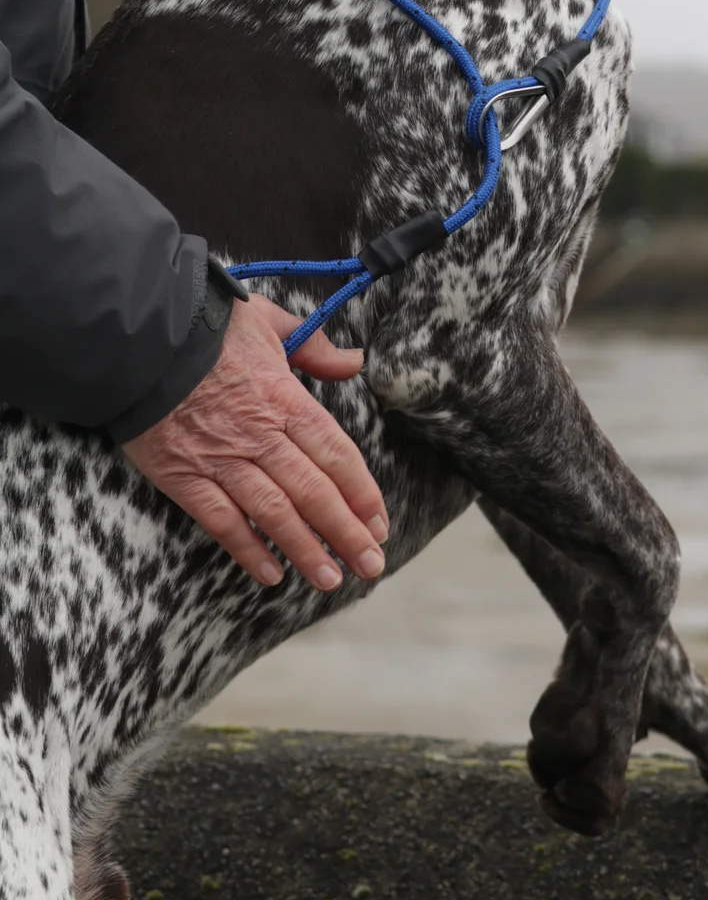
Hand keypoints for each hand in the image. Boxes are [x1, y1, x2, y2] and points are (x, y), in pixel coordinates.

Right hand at [122, 294, 387, 590]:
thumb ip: (313, 345)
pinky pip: (221, 521)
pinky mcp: (183, 476)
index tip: (379, 520)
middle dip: (346, 533)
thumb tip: (355, 361)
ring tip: (330, 579)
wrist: (137, 340)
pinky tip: (270, 573)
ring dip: (305, 550)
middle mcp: (259, 435)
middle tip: (371, 564)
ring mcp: (221, 459)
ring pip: (274, 513)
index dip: (361, 492)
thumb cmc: (204, 326)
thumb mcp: (267, 320)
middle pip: (313, 492)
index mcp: (284, 398)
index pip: (336, 453)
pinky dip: (247, 550)